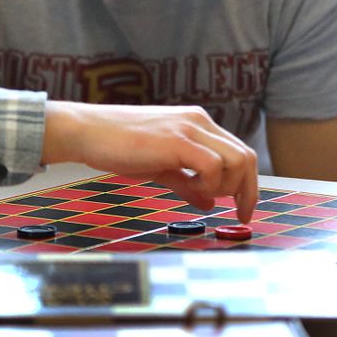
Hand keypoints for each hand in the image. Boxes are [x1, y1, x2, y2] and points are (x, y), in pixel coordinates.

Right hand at [41, 102, 258, 221]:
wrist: (87, 131)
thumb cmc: (119, 147)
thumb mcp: (160, 167)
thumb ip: (187, 183)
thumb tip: (209, 203)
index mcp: (197, 124)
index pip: (239, 152)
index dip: (248, 183)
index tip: (243, 208)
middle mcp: (199, 122)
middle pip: (246, 157)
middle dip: (248, 190)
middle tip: (238, 213)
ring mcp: (190, 129)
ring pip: (237, 160)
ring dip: (227, 187)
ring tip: (203, 196)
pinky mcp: (176, 141)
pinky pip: (212, 165)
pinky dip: (209, 184)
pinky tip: (192, 190)